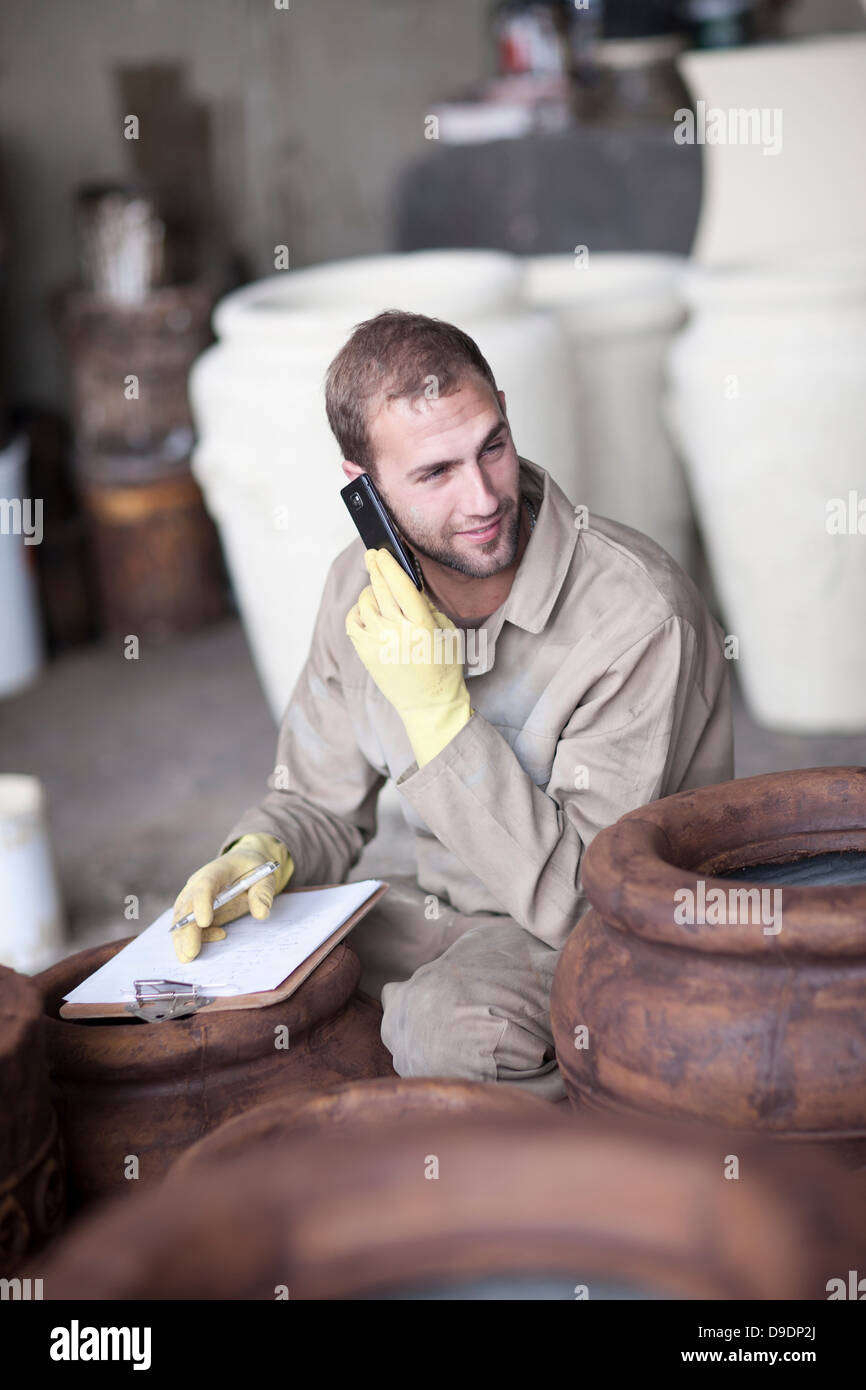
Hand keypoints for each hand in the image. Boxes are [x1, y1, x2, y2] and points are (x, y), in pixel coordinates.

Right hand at [171, 832, 293, 963]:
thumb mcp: (264, 876)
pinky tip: (214, 940)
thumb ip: (263, 893)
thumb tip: (261, 914)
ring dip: (182, 938)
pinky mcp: (194, 910)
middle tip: (190, 953)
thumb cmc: (253, 870)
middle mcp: (198, 883)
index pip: (204, 885)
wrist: (243, 865)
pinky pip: (187, 925)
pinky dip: (193, 937)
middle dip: (186, 930)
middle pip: (186, 906)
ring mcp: (193, 897)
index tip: (204, 922)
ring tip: (188, 957)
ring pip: (181, 918)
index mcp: (216, 870)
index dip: (202, 903)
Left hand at [345, 548, 472, 768]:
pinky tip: (367, 610)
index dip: (389, 565)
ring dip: (369, 591)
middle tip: (371, 555)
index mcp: (421, 625)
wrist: (428, 702)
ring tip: (377, 592)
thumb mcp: (446, 631)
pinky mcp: (365, 652)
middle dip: (374, 567)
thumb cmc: (442, 666)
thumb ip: (427, 606)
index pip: (400, 586)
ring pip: (365, 603)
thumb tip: (406, 584)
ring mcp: (377, 642)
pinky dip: (358, 611)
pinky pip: (353, 621)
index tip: (382, 552)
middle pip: (379, 589)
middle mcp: (397, 631)